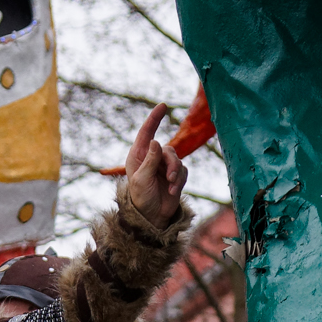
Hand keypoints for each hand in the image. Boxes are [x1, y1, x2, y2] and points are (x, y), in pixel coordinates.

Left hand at [123, 102, 186, 228]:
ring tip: (170, 185)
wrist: (152, 216)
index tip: (163, 106)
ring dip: (175, 173)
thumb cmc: (141, 198)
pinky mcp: (175, 175)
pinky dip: (179, 181)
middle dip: (171, 163)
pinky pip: (183, 171)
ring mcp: (164, 166)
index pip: (147, 132)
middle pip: (168, 149)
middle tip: (169, 177)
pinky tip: (172, 191)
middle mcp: (152, 158)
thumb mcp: (142, 179)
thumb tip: (155, 141)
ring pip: (177, 159)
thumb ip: (150, 160)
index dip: (154, 118)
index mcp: (138, 155)